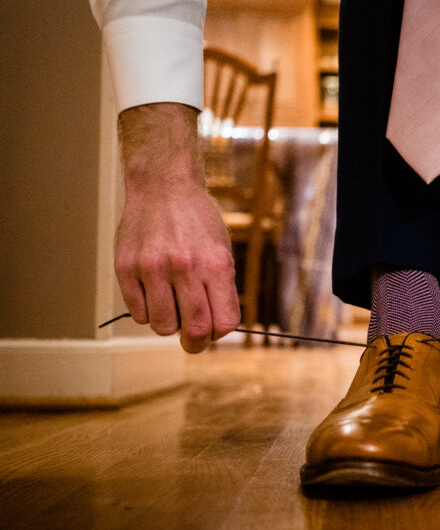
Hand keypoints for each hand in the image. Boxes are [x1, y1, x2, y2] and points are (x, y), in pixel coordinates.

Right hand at [115, 104, 239, 352]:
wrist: (163, 187)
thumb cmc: (197, 221)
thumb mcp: (221, 249)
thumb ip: (220, 288)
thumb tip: (215, 330)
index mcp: (216, 263)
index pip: (224, 322)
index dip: (220, 333)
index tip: (214, 330)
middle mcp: (185, 266)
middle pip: (194, 329)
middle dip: (196, 342)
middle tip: (192, 338)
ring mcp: (152, 268)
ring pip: (162, 326)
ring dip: (169, 324)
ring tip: (171, 305)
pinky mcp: (126, 268)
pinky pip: (138, 313)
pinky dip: (147, 312)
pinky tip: (152, 293)